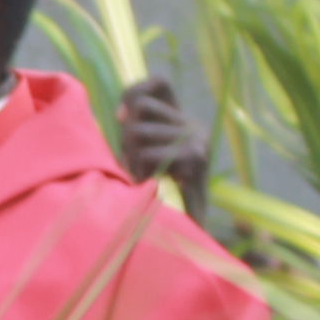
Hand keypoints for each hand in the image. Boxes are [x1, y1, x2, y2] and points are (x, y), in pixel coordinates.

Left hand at [112, 75, 212, 189]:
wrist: (186, 236)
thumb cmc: (154, 196)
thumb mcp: (140, 157)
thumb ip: (134, 130)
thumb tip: (122, 113)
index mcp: (183, 121)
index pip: (159, 82)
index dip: (133, 92)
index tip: (121, 118)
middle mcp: (195, 126)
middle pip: (140, 108)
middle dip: (125, 137)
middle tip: (132, 166)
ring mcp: (198, 141)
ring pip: (139, 130)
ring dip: (130, 157)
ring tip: (140, 178)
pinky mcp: (195, 159)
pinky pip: (148, 153)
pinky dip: (140, 169)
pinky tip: (148, 185)